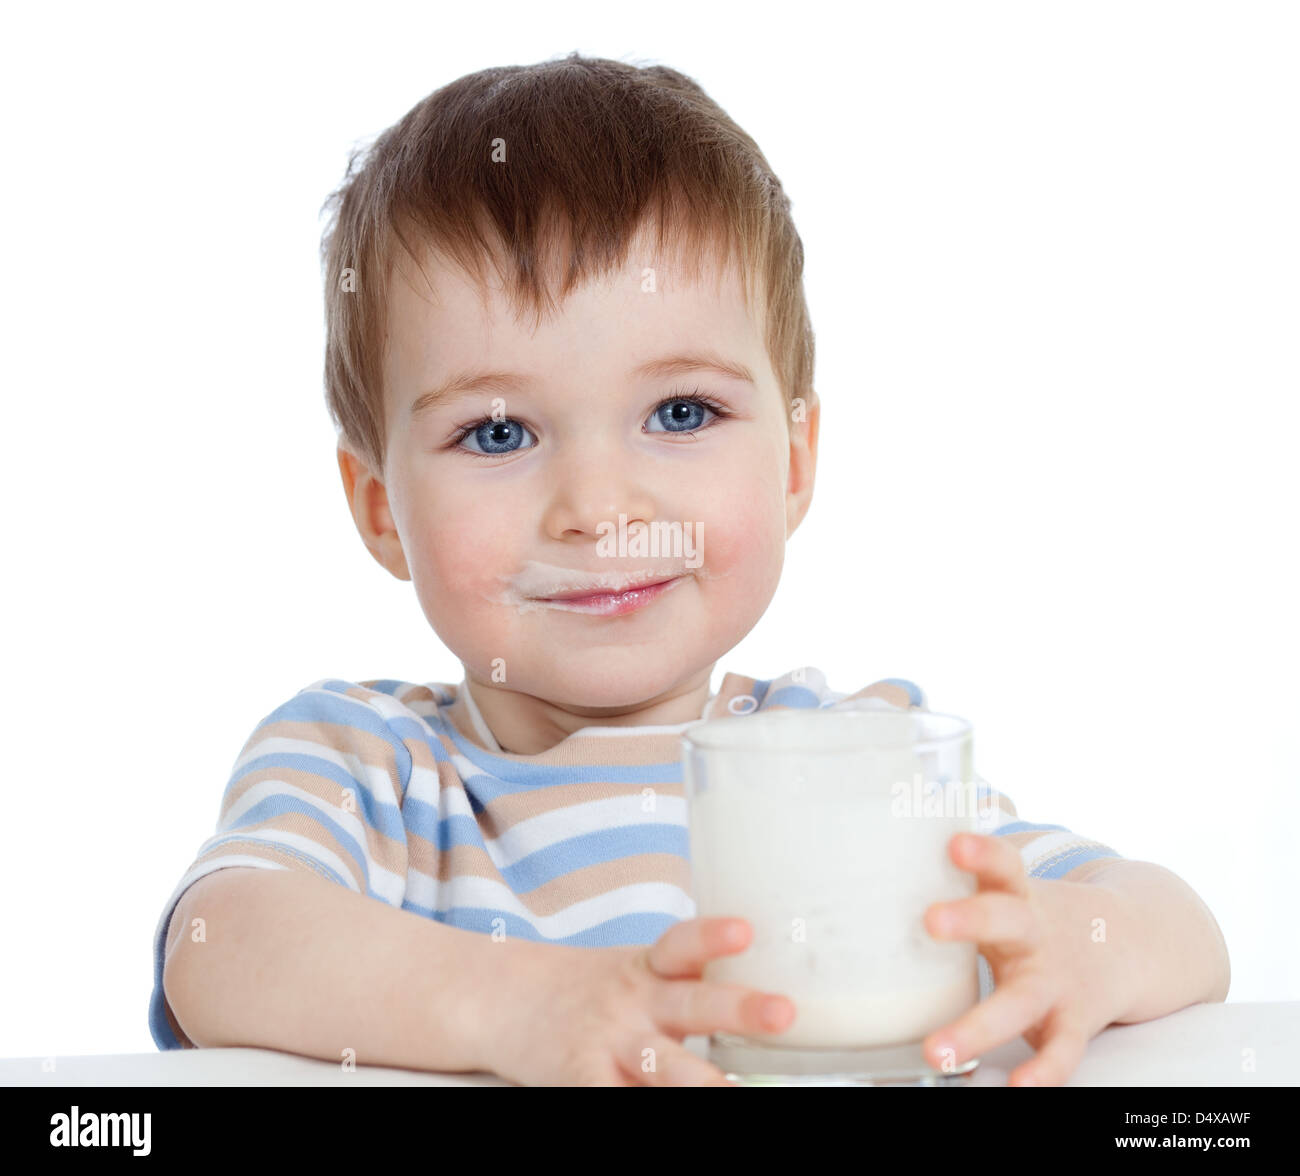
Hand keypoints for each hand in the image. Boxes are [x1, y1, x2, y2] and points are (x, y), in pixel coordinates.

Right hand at [480, 917, 797, 1085]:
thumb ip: (688, 982)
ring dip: (701, 1080)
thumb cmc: (591, 990)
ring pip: (661, 1064)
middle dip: (738, 1009)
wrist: (503, 999)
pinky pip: (612, 1097)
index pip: (682, 944)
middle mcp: (634, 1002)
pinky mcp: (583, 1078)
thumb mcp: (636, 970)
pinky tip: (662, 1110)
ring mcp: (609, 1044)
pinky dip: (634, 1103)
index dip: (712, 936)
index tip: (745, 930)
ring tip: (736, 1092)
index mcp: (649, 969)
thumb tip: (766, 1003)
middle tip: (782, 1013)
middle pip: (690, 1003)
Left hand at [920, 832, 1131, 1085]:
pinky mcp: (1073, 1022)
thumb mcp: (1007, 886)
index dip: (982, 852)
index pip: (1004, 864)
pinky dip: (1042, 1072)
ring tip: (937, 1050)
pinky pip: (1060, 1052)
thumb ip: (963, 871)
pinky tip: (1015, 1088)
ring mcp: (1056, 981)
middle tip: (930, 920)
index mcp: (1017, 894)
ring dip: (979, 1027)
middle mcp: (1036, 934)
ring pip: (1021, 1002)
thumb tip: (891, 830)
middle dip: (972, 918)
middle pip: (1008, 920)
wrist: (1131, 943)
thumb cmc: (1036, 914)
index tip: (954, 843)